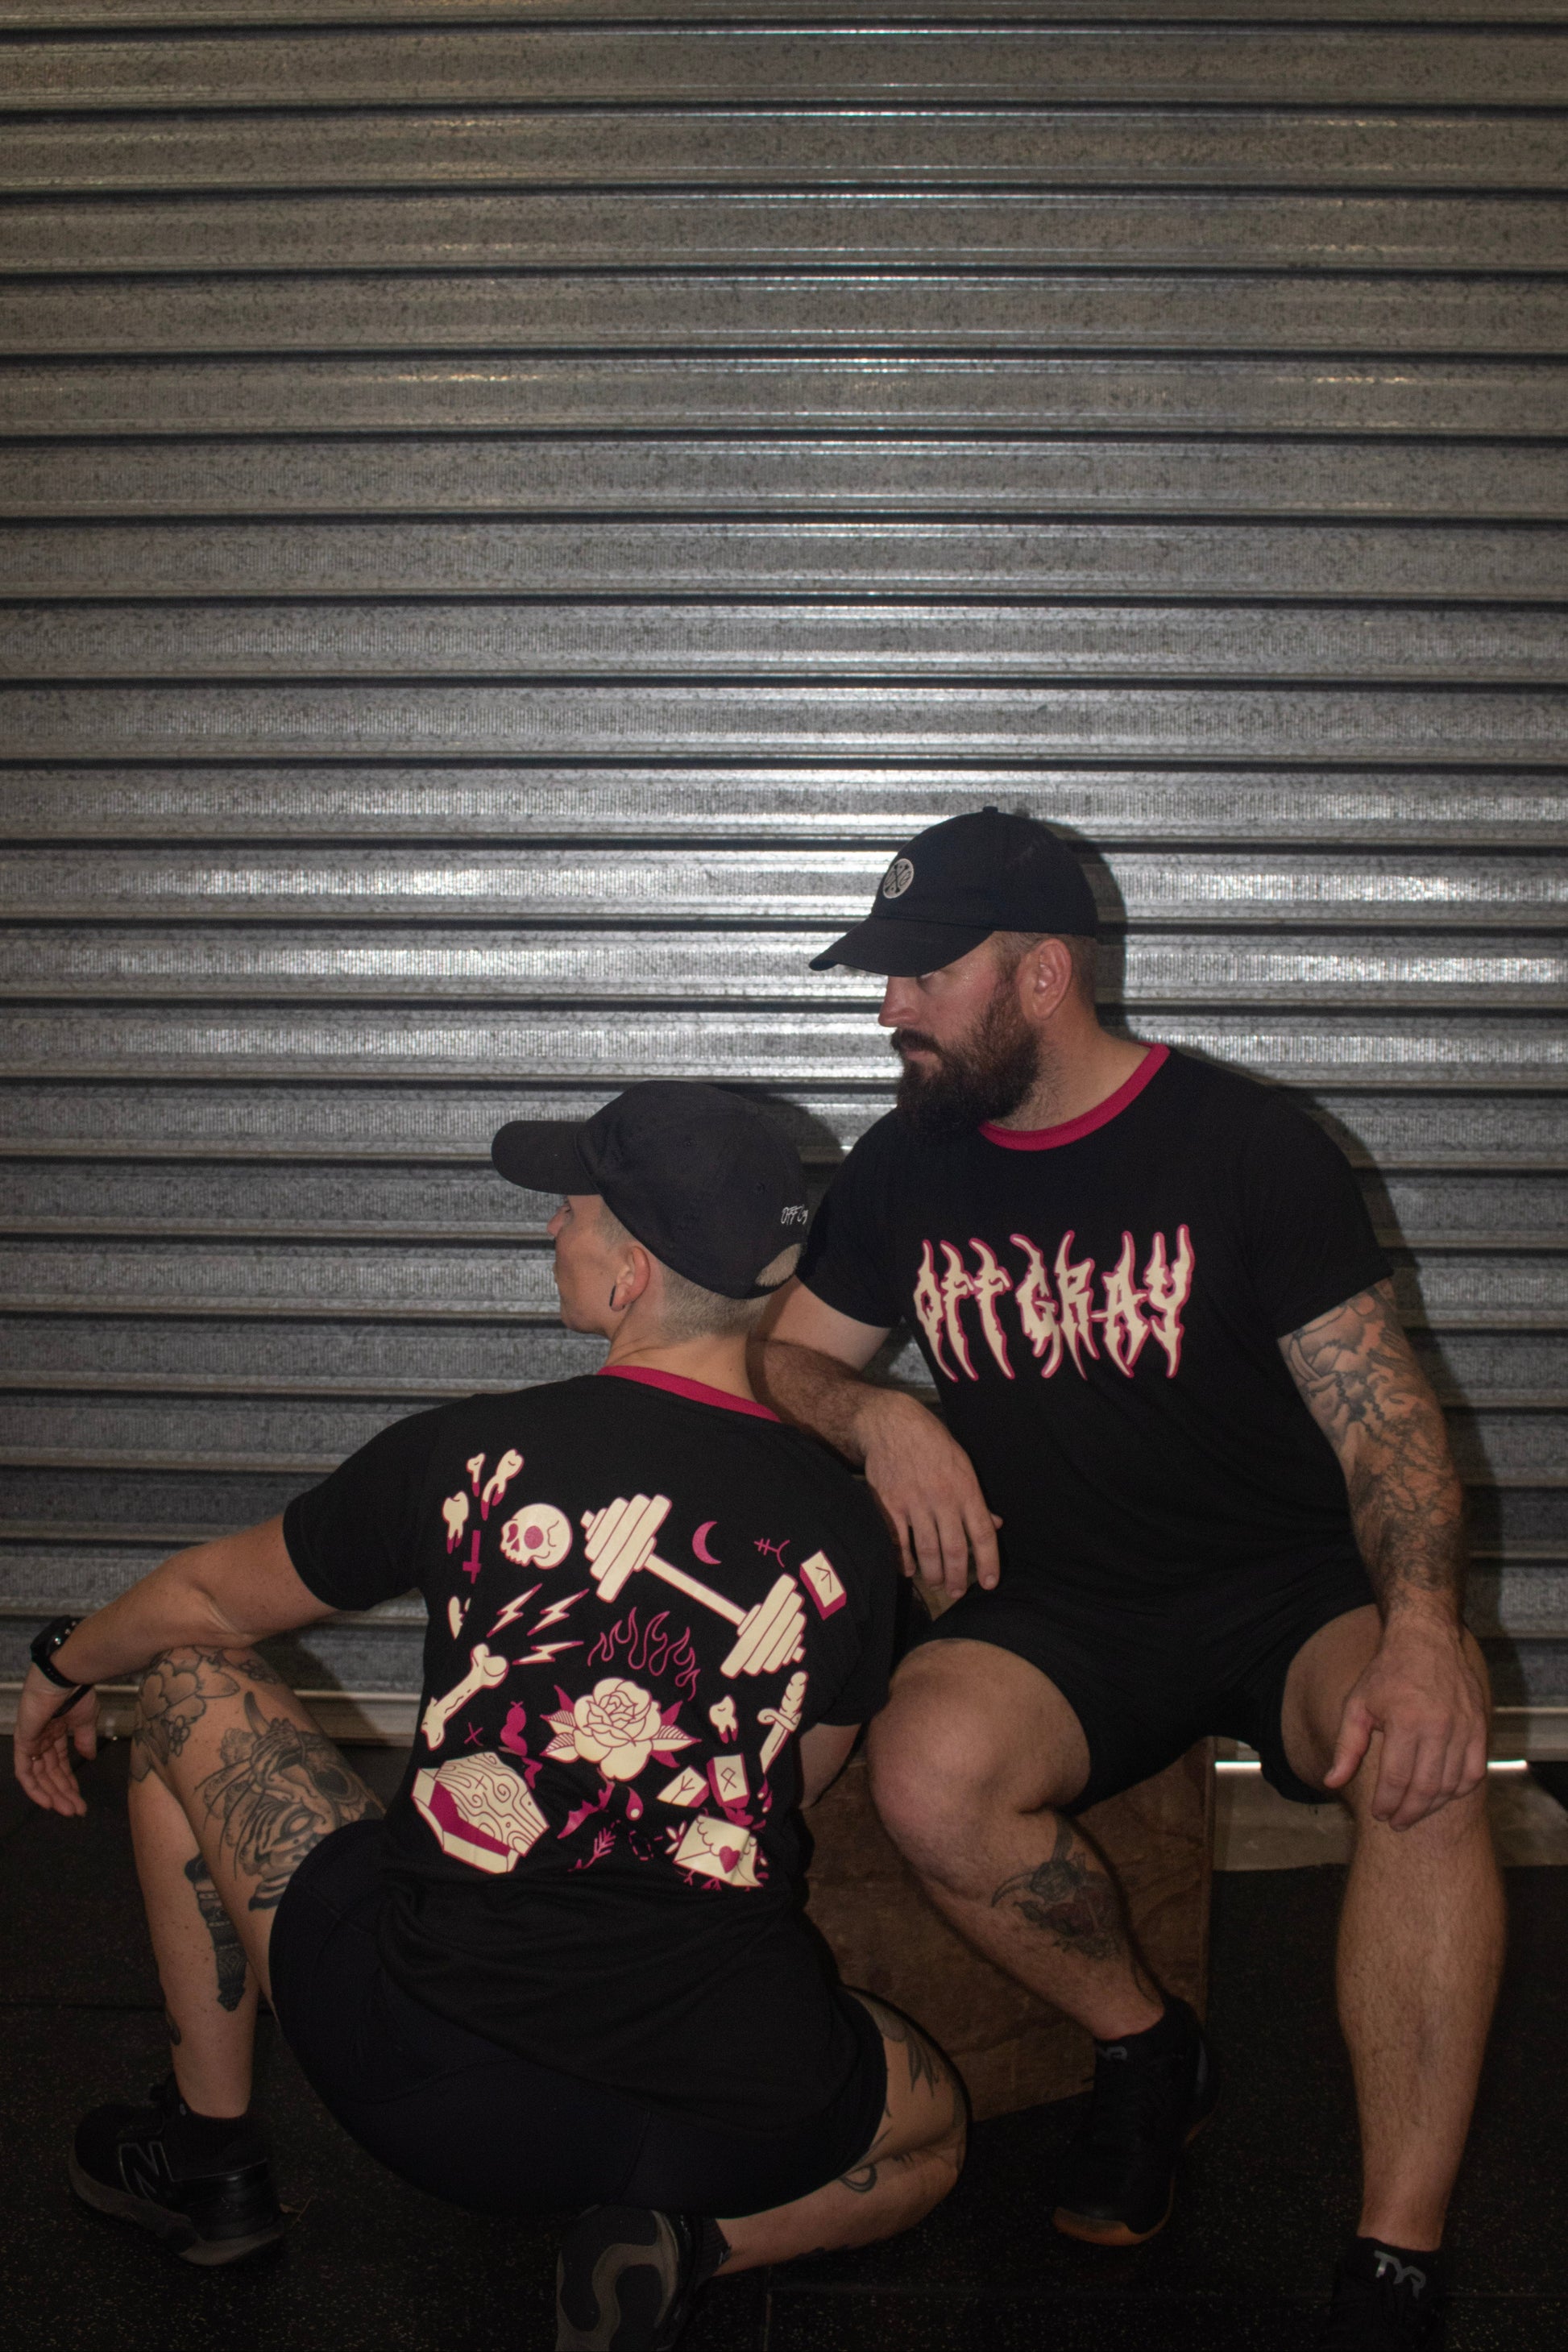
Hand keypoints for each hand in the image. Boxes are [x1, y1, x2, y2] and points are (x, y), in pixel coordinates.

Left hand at [12, 1666, 98, 1817]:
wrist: (66, 1678)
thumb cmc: (77, 1693)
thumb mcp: (87, 1720)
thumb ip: (85, 1740)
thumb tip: (88, 1758)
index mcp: (56, 1732)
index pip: (59, 1765)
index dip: (69, 1783)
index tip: (80, 1801)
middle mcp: (42, 1739)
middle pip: (49, 1774)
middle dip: (63, 1793)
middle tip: (76, 1811)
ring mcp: (31, 1741)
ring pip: (39, 1776)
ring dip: (52, 1794)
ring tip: (67, 1810)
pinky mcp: (23, 1742)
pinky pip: (25, 1770)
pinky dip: (34, 1788)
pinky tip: (48, 1801)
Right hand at [859, 1392, 1002, 1601]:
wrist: (891, 1424)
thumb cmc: (932, 1443)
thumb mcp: (963, 1464)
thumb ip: (977, 1498)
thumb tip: (996, 1524)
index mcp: (965, 1488)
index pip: (982, 1533)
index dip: (988, 1562)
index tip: (989, 1583)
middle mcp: (942, 1498)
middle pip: (954, 1549)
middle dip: (957, 1577)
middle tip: (957, 1593)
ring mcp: (914, 1502)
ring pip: (927, 1550)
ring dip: (932, 1573)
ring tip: (935, 1583)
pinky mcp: (889, 1504)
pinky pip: (897, 1541)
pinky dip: (903, 1560)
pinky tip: (909, 1570)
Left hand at [1322, 1615, 1487, 1829]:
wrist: (1426, 1640)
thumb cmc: (1387, 1674)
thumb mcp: (1357, 1704)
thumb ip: (1347, 1747)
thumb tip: (1332, 1782)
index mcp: (1406, 1721)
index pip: (1397, 1778)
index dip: (1387, 1803)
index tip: (1379, 1814)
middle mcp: (1439, 1727)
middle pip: (1426, 1787)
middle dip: (1409, 1812)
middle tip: (1397, 1822)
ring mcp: (1464, 1728)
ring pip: (1452, 1785)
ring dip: (1433, 1805)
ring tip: (1415, 1811)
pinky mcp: (1480, 1728)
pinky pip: (1475, 1772)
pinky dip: (1459, 1790)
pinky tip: (1442, 1795)